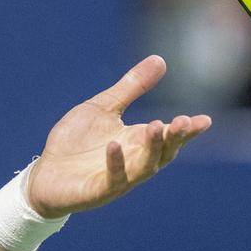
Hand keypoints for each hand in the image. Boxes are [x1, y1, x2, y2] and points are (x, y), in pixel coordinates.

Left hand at [26, 56, 210, 218]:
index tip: (205, 120)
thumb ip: (132, 87)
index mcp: (137, 141)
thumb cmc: (77, 141)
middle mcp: (133, 162)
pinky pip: (111, 179)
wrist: (46, 173)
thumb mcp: (104, 106)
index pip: (168, 136)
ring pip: (143, 167)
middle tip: (184, 122)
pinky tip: (114, 144)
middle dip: (174, 138)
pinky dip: (115, 163)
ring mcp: (117, 178)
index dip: (187, 130)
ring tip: (155, 125)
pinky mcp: (97, 190)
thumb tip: (161, 59)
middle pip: (162, 152)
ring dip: (150, 148)